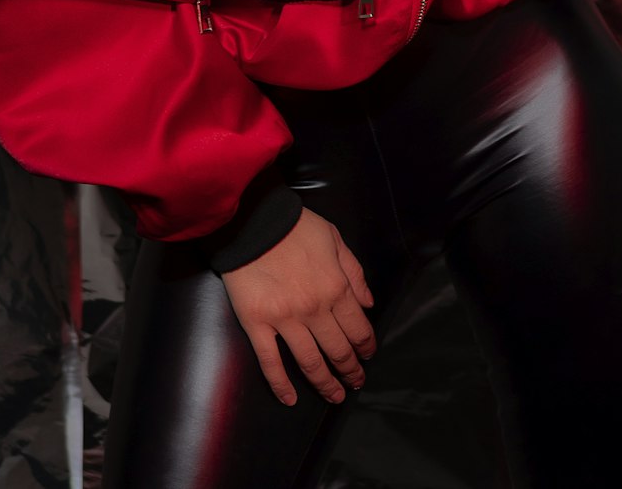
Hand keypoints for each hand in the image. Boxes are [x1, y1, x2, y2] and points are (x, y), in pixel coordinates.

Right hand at [220, 206, 376, 406]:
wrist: (253, 220)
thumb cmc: (295, 226)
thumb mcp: (335, 239)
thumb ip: (354, 272)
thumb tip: (368, 303)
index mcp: (336, 288)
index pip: (358, 328)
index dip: (366, 346)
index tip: (368, 356)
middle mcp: (314, 309)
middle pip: (338, 350)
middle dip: (350, 370)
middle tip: (355, 382)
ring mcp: (285, 320)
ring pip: (310, 363)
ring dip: (325, 384)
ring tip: (334, 396)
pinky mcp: (257, 324)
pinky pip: (271, 362)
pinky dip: (281, 385)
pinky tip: (290, 399)